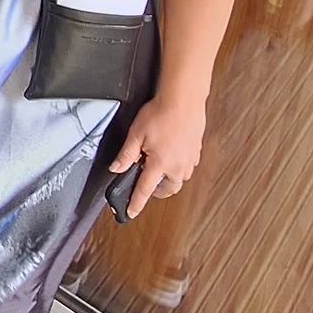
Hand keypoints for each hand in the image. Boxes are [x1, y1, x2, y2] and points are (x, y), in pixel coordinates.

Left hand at [108, 95, 205, 218]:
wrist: (184, 100)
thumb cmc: (161, 113)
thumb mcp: (136, 134)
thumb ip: (126, 154)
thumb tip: (116, 168)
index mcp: (160, 164)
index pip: (145, 190)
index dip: (136, 203)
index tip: (131, 212)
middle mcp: (177, 166)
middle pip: (166, 189)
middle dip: (155, 190)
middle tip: (145, 182)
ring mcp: (189, 160)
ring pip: (178, 179)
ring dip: (167, 178)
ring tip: (156, 165)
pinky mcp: (196, 152)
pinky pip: (186, 167)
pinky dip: (177, 166)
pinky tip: (170, 154)